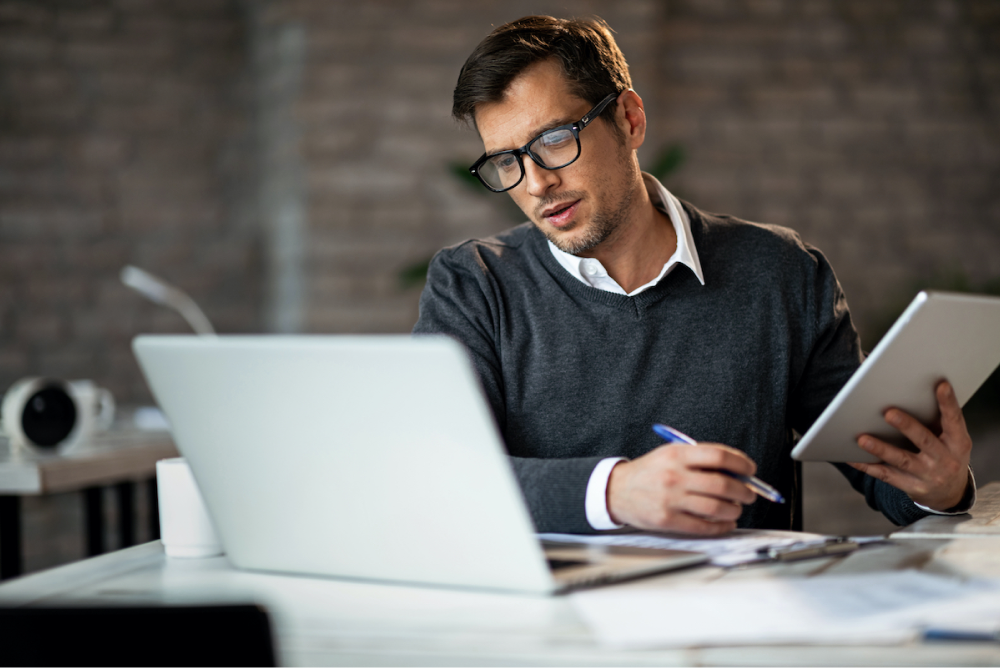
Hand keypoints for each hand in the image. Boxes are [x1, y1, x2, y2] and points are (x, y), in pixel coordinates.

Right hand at [606, 443, 757, 534]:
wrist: (617, 490)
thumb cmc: (649, 472)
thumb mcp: (671, 455)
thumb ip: (701, 460)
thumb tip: (738, 472)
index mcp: (677, 454)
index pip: (719, 456)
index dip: (741, 463)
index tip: (750, 470)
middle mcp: (675, 476)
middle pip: (722, 484)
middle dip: (744, 491)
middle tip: (749, 494)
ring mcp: (670, 499)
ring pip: (716, 508)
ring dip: (734, 510)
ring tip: (736, 508)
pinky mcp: (667, 520)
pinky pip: (703, 526)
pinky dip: (721, 527)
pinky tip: (725, 523)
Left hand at [848, 380, 971, 510]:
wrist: (950, 494)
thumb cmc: (946, 455)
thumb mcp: (952, 440)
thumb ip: (938, 421)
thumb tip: (912, 393)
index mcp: (958, 442)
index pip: (954, 420)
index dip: (948, 403)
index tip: (941, 385)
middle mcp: (946, 460)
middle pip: (924, 440)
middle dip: (907, 426)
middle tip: (888, 412)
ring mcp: (929, 475)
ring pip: (902, 460)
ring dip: (881, 449)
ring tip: (862, 439)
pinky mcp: (912, 487)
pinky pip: (886, 475)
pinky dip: (867, 466)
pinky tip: (851, 458)